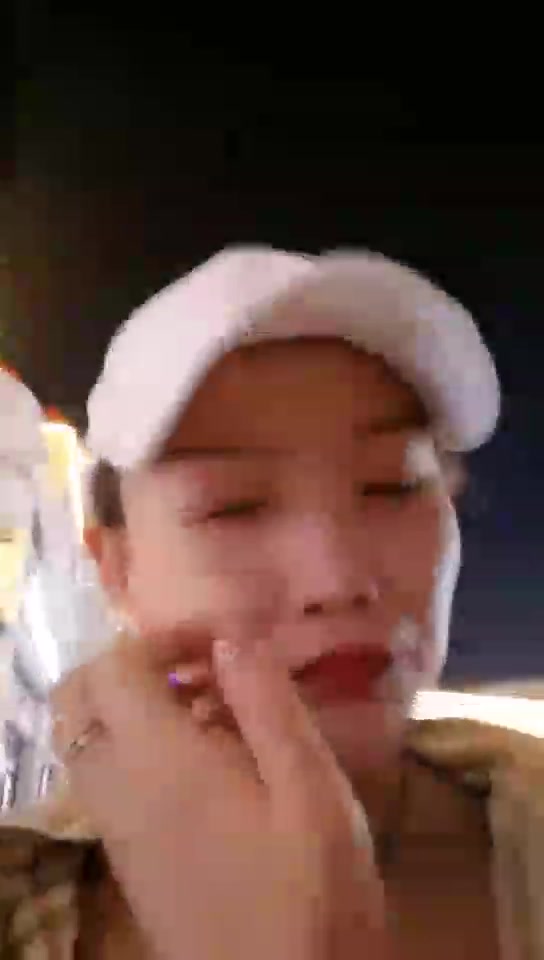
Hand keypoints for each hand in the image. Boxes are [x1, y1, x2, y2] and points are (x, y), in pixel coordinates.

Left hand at [51, 626, 389, 959]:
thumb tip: (230, 636)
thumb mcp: (311, 788)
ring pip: (88, 739)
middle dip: (133, 666)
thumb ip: (268, 704)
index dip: (161, 637)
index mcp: (159, 760)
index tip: (221, 644)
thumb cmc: (310, 891)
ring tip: (216, 716)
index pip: (114, 666)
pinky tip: (209, 769)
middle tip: (205, 672)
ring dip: (135, 707)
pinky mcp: (128, 859)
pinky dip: (136, 749)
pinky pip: (106, 779)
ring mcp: (117, 828)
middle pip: (81, 698)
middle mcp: (118, 788)